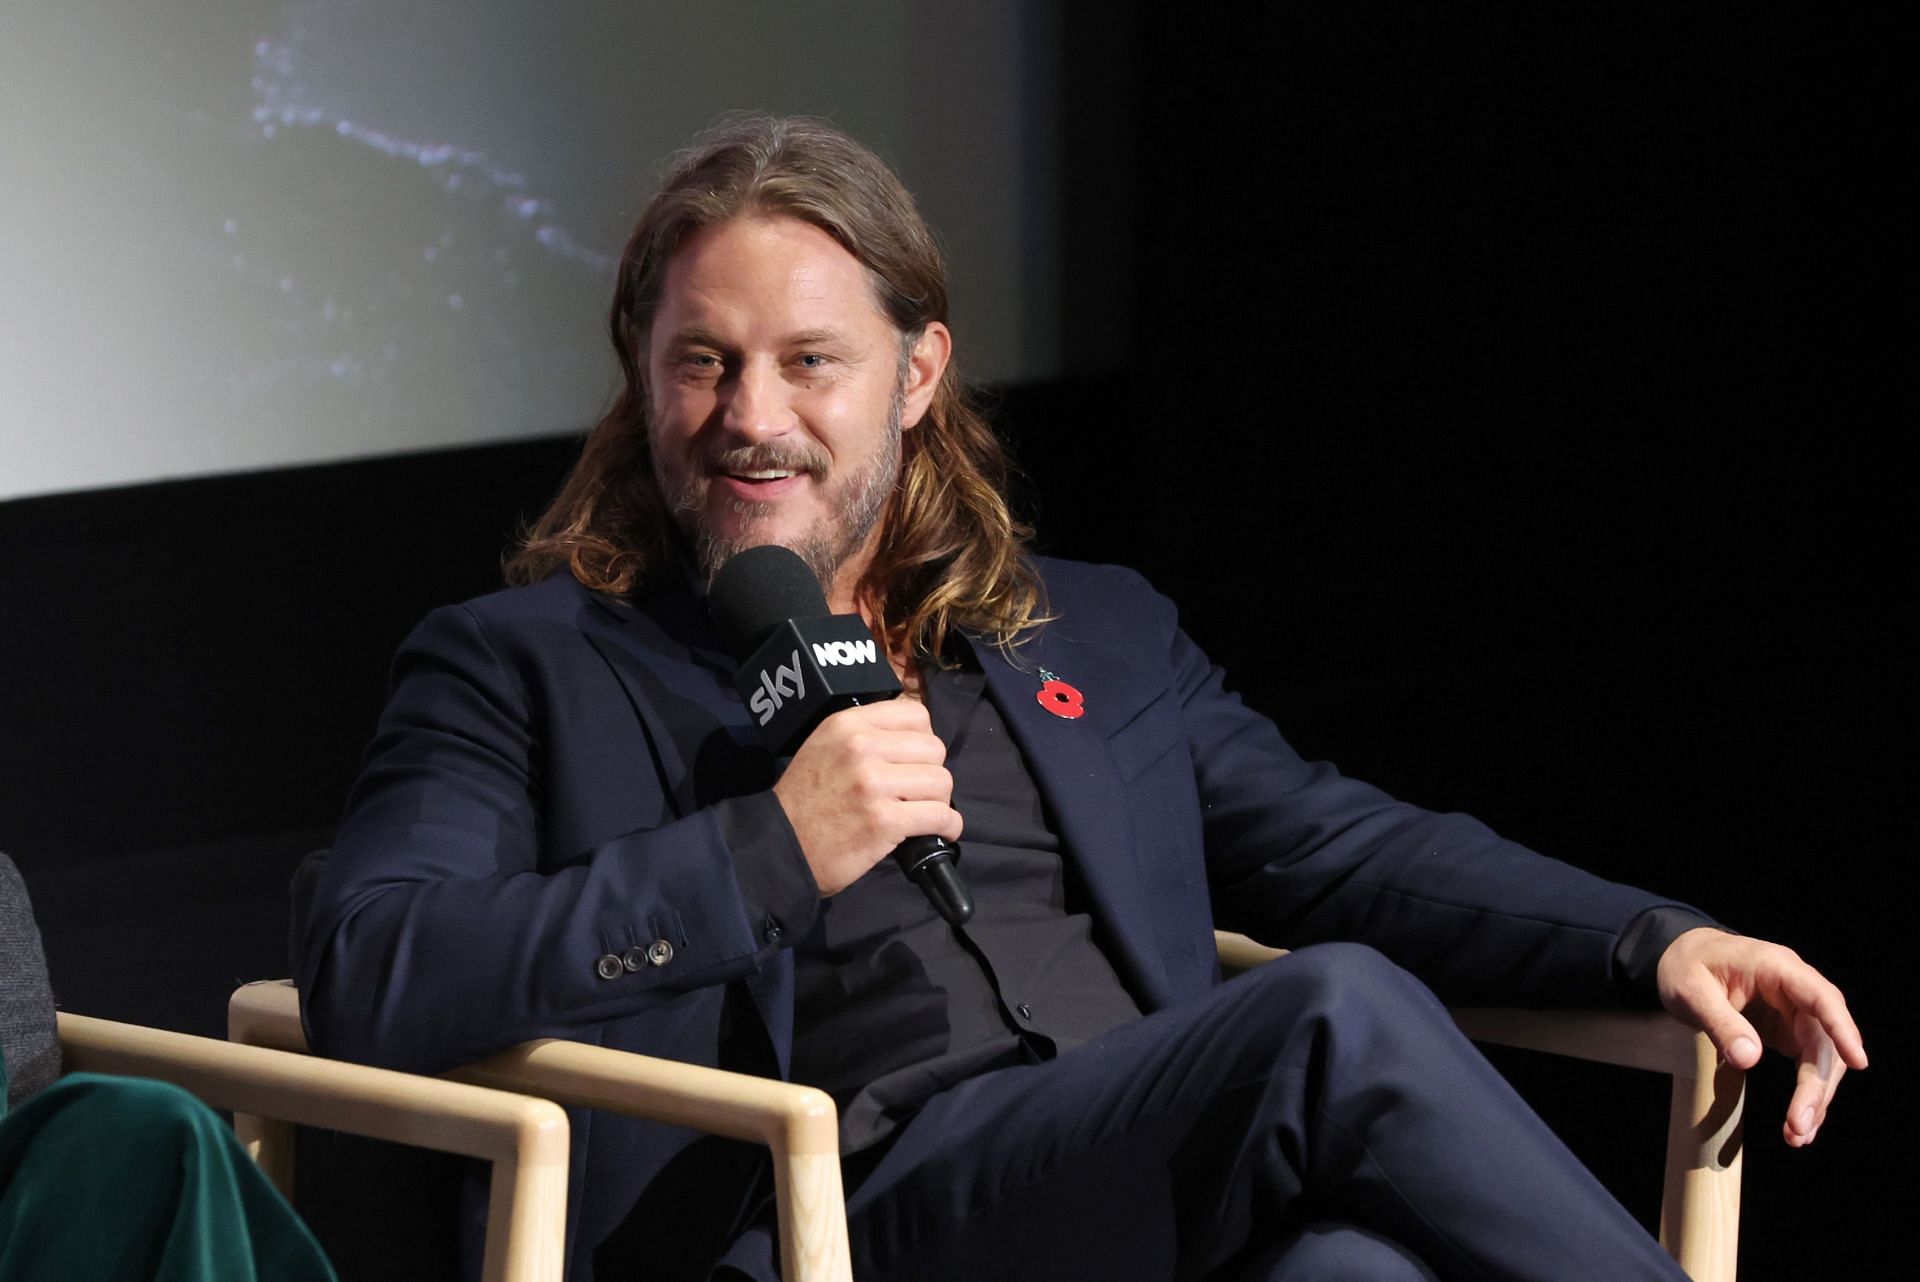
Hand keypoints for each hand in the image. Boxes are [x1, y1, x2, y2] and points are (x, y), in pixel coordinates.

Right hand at [772, 700, 960, 895]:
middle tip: (917, 792)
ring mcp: (873, 784)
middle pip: (934, 749)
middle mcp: (862, 747)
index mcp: (849, 724)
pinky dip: (948, 827)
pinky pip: (939, 816)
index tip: (914, 761)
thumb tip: (915, 739)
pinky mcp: (884, 820)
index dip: (923, 740)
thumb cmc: (805, 800)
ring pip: (942, 782)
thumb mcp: (826, 746)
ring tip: (924, 813)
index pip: (916, 714)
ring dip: (940, 801)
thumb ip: (865, 735)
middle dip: (932, 773)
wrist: (780, 845)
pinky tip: (941, 832)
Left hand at [1656, 927, 1866, 1146]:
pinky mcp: (1790, 1033)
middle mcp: (1798, 991)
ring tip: (1798, 1135)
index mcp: (1778, 968)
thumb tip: (1749, 1059)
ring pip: (1822, 1059)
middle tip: (1799, 1125)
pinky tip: (1800, 1126)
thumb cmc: (1687, 966)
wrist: (1683, 959)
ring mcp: (1797, 1014)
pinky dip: (1806, 1095)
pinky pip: (1808, 1066)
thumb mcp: (1691, 991)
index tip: (1858, 1061)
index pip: (1821, 998)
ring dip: (1815, 1097)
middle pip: (1823, 1040)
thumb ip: (1719, 1022)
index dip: (1842, 1029)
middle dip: (1817, 1085)